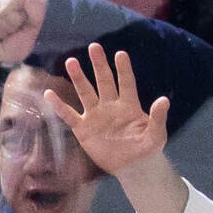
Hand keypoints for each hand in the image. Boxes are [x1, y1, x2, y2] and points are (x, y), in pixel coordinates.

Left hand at [0, 0, 48, 64]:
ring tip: (22, 23)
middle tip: (17, 30)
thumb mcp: (0, 53)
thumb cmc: (25, 42)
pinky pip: (5, 9)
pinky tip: (25, 17)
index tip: (7, 37)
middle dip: (1, 31)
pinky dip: (14, 18)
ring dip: (9, 26)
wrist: (47, 37)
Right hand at [46, 43, 168, 176]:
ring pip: (85, 93)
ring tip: (71, 62)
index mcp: (129, 105)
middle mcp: (110, 106)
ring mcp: (95, 116)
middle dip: (99, 64)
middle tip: (94, 47)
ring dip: (79, 77)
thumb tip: (164, 100)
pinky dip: (59, 105)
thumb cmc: (147, 148)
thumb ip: (158, 117)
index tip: (120, 54)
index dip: (123, 69)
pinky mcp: (82, 129)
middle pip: (103, 81)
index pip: (126, 82)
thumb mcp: (157, 134)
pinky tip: (49, 94)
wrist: (132, 165)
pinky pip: (68, 115)